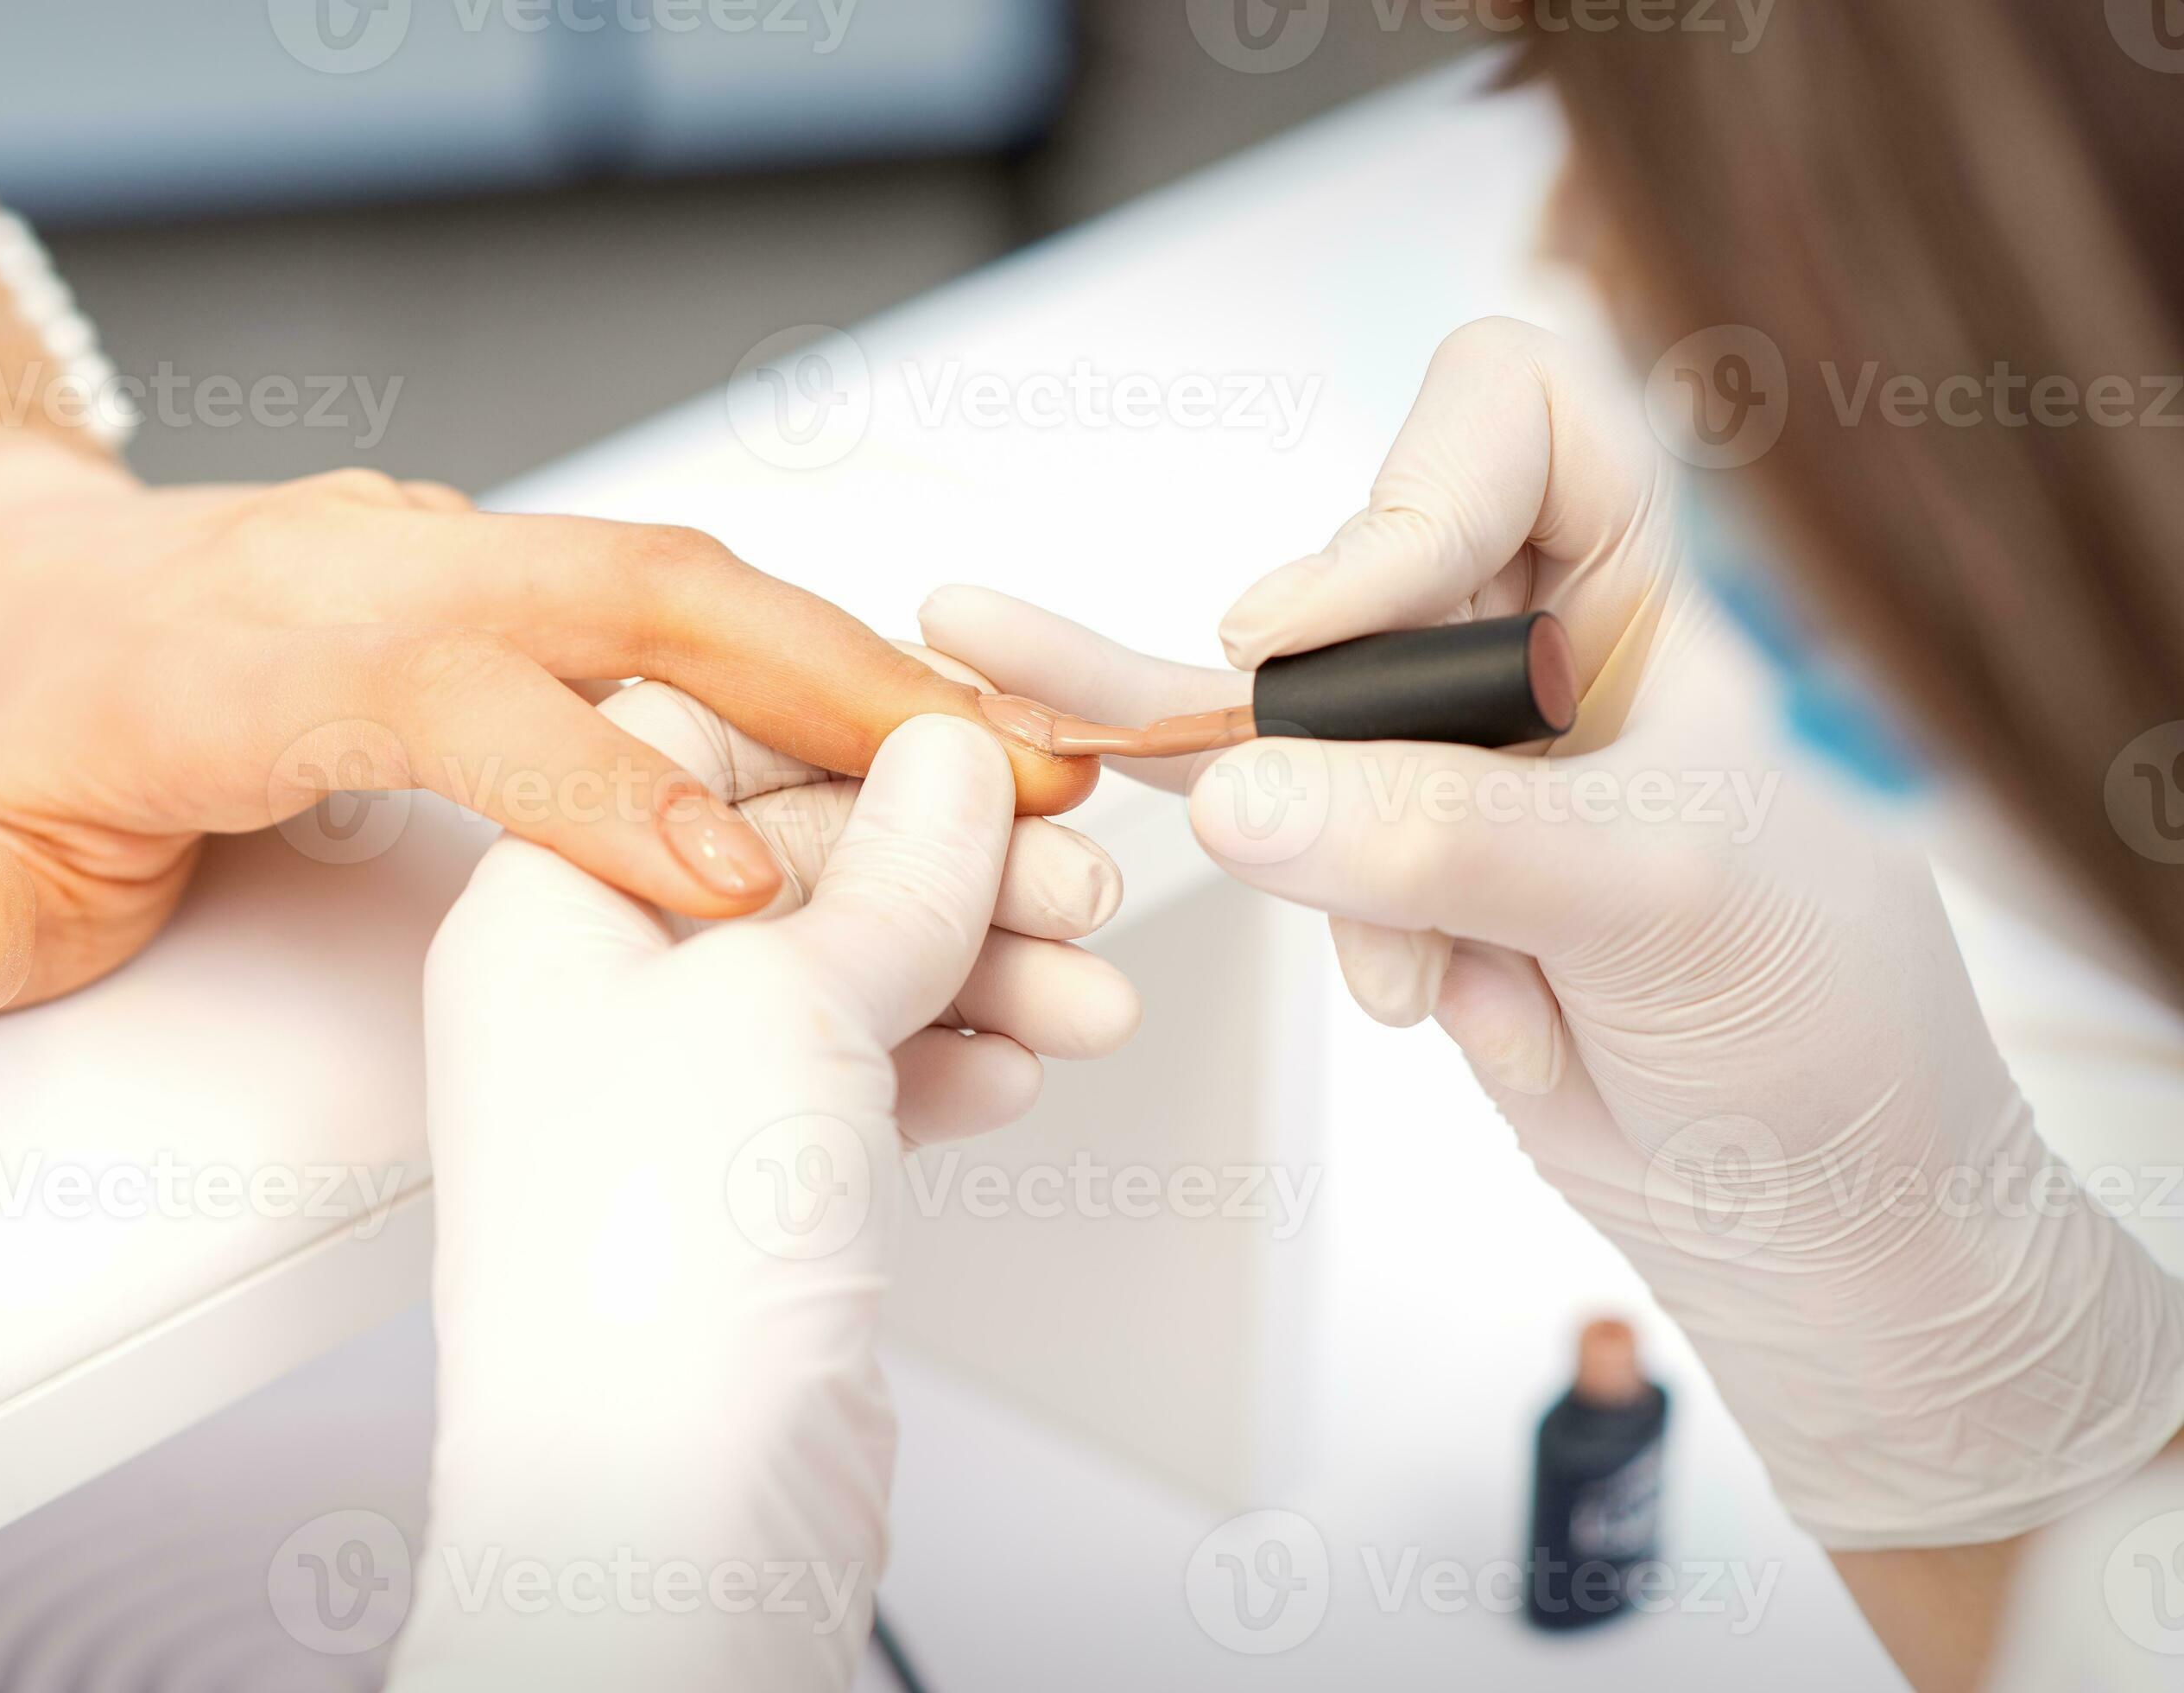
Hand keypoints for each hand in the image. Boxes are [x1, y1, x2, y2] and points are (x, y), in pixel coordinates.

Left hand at [0, 427, 1095, 1022]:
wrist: (38, 587)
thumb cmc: (29, 705)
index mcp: (282, 640)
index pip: (467, 697)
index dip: (604, 791)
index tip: (736, 887)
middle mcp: (414, 577)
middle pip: (655, 598)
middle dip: (838, 694)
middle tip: (1000, 789)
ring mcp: (490, 570)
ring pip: (716, 599)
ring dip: (875, 687)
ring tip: (1029, 778)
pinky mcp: (539, 597)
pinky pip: (710, 628)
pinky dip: (830, 686)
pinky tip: (934, 762)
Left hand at [402, 706, 1134, 1690]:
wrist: (661, 1522)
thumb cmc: (652, 1271)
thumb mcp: (790, 1004)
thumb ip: (894, 867)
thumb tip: (948, 762)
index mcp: (549, 907)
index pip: (699, 740)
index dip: (854, 727)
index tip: (983, 736)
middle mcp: (599, 993)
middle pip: (802, 860)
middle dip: (957, 867)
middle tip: (1079, 878)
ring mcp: (673, 1095)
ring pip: (852, 973)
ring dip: (985, 969)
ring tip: (1086, 996)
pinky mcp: (745, 1189)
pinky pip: (864, 1079)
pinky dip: (949, 1064)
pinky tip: (1013, 1071)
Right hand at [924, 319, 2183, 1555]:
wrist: (1805, 1217)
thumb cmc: (1818, 1033)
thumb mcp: (1666, 904)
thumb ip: (1450, 835)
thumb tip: (1234, 794)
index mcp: (1654, 591)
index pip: (1517, 414)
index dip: (1406, 498)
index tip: (1318, 642)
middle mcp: (1538, 646)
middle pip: (1358, 574)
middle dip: (1338, 730)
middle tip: (1365, 858)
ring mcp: (1444, 760)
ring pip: (1276, 706)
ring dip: (1297, 840)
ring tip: (1383, 965)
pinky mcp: (1376, 864)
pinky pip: (1231, 789)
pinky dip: (1133, 749)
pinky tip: (1001, 677)